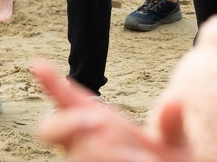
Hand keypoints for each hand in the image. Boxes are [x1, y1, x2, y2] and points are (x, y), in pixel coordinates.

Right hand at [32, 60, 190, 161]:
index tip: (39, 63)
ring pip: (78, 154)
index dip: (51, 82)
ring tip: (141, 158)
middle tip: (101, 122)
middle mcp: (84, 142)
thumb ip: (172, 125)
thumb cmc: (164, 161)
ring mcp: (86, 158)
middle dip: (69, 123)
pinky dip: (119, 161)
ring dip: (107, 153)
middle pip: (49, 130)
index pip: (66, 100)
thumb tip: (177, 101)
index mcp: (97, 123)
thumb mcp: (173, 142)